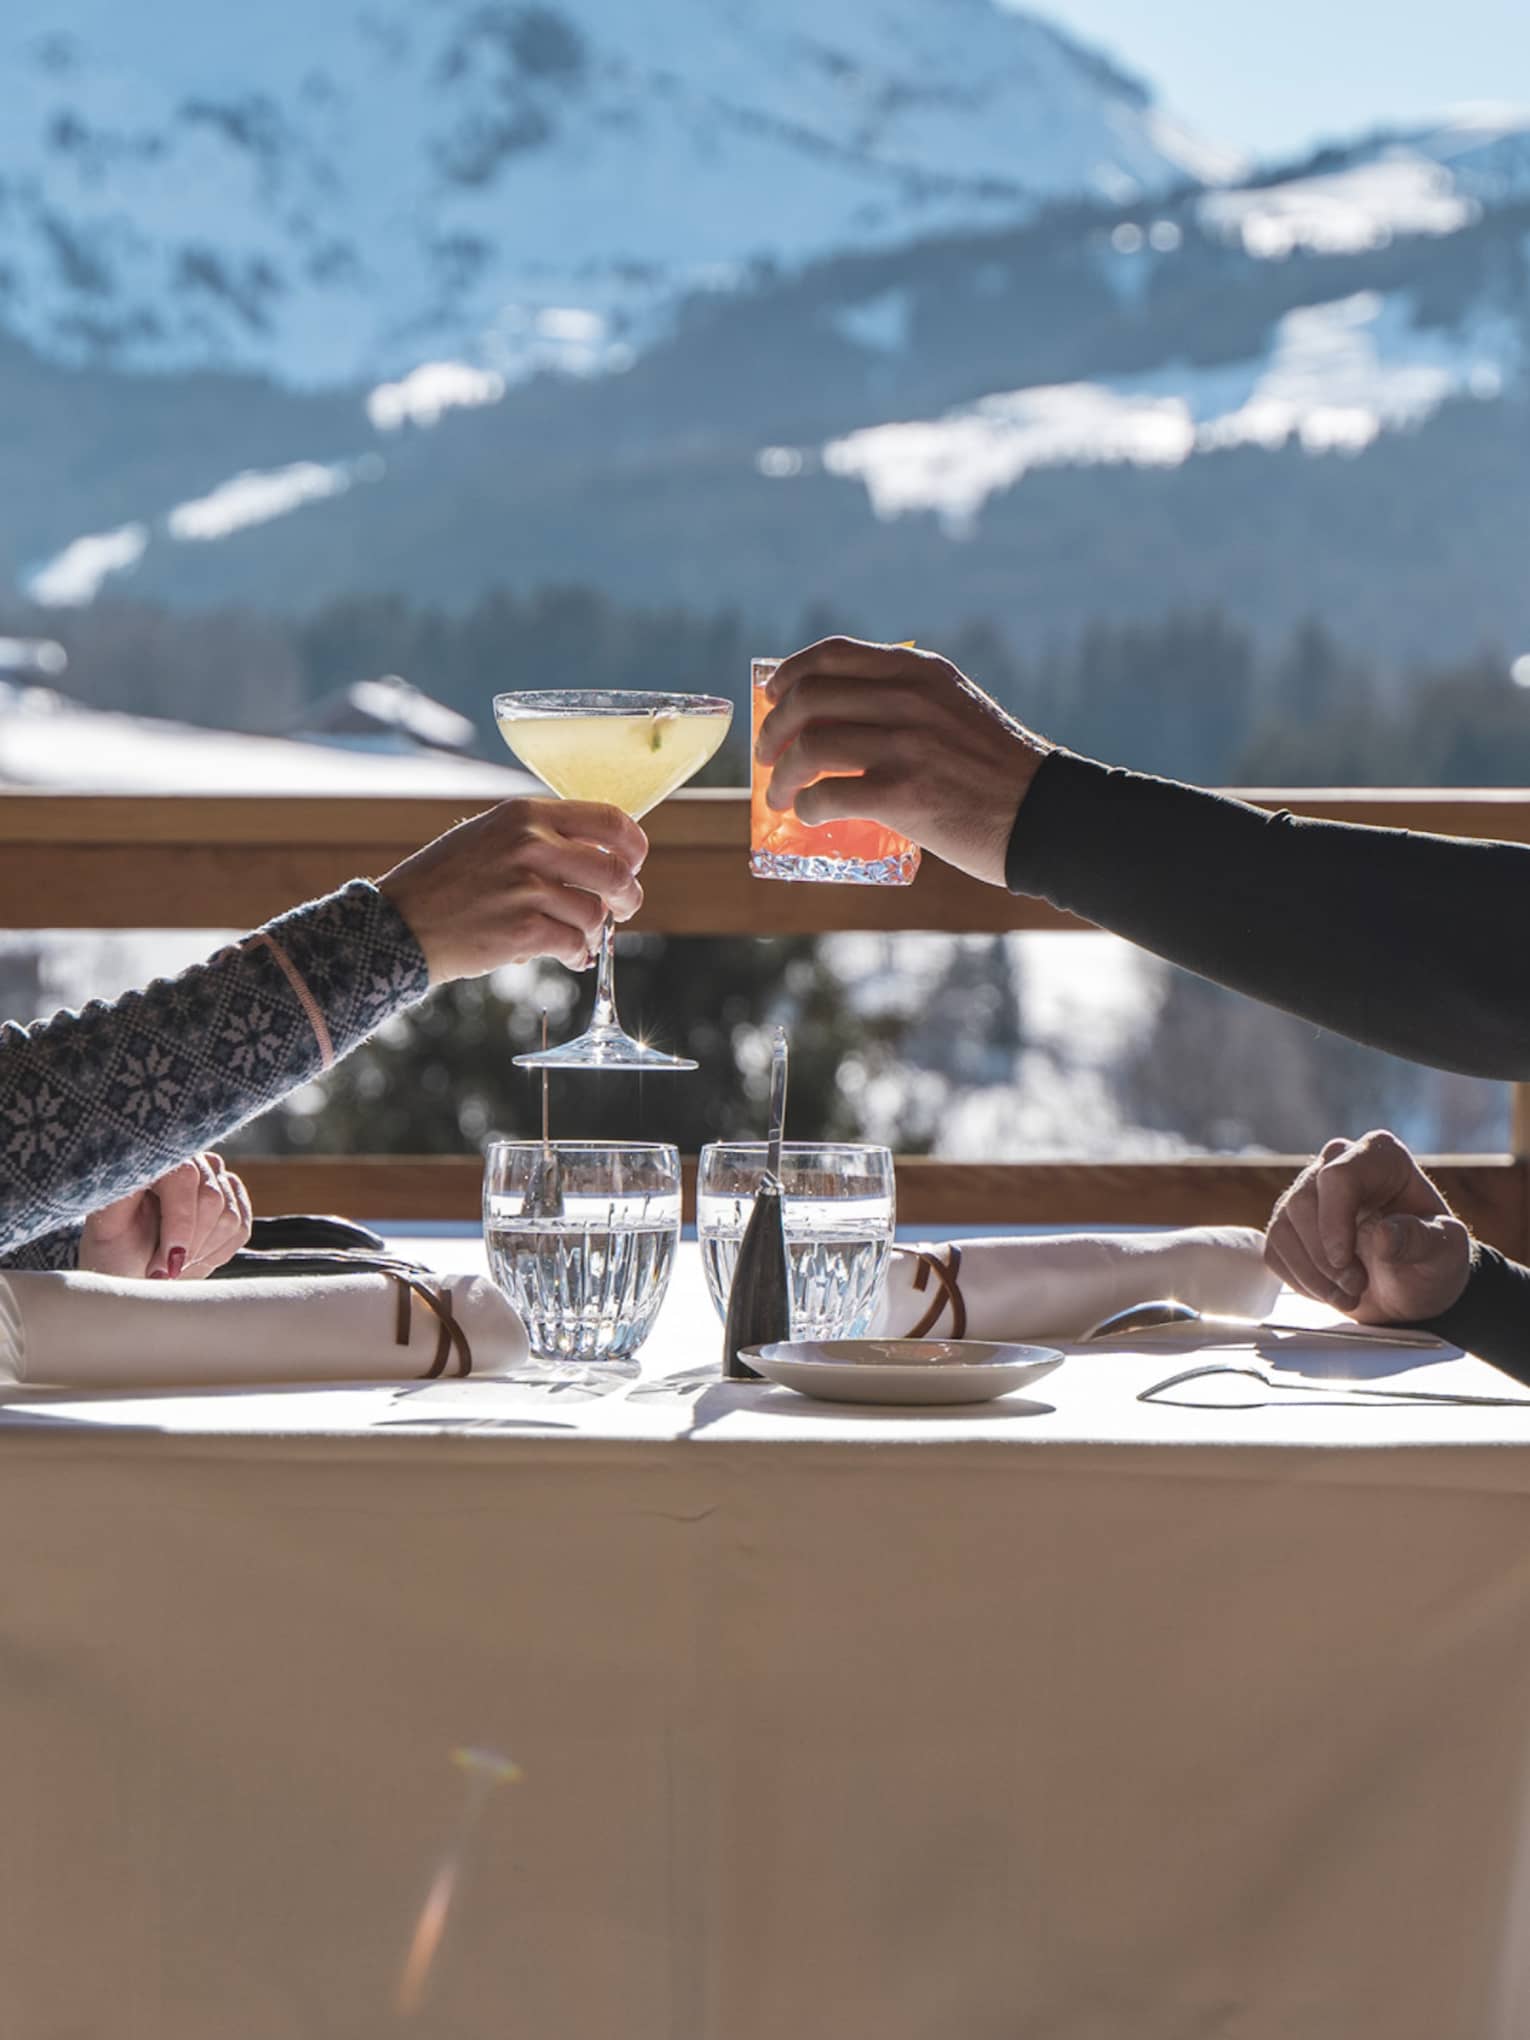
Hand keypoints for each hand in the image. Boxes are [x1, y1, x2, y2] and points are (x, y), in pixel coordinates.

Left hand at [79, 1152, 253, 1280]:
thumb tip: (138, 1178)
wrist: (132, 1268)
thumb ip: (121, 1197)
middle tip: (162, 1270)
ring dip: (200, 1251)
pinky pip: (241, 1229)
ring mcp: (217, 1178)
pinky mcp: (236, 1200)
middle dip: (188, 1245)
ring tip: (173, 1263)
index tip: (169, 1263)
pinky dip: (215, 1253)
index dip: (181, 1224)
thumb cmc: (114, 1249)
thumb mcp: (107, 1226)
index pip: (184, 1177)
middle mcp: (192, 1160)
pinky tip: (192, 1257)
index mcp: (157, 1157)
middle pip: (211, 1198)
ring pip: (229, 1217)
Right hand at [378, 798, 646, 983]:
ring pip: (595, 913)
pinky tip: (571, 956)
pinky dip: (579, 954)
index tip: (633, 864)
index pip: (610, 821)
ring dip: (595, 932)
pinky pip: (575, 944)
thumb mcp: (488, 837)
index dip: (633, 847)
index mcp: (525, 814)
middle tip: (624, 908)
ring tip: (580, 939)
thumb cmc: (443, 883)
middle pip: (616, 871)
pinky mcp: (523, 930)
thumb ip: (540, 838)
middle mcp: (529, 845)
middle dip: (628, 896)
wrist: (397, 924)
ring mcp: (527, 888)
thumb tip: (599, 856)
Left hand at [755, 637, 1050, 884]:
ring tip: (779, 797)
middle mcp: (909, 699)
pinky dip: (806, 808)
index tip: (773, 698)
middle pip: (808, 699)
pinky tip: (809, 816)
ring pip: (808, 748)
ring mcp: (905, 745)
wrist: (1045, 815)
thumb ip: (908, 701)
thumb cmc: (997, 771)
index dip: (789, 675)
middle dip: (772, 730)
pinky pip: (827, 795)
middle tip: (767, 757)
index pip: (833, 654)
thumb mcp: (957, 708)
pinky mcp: (903, 794)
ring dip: (780, 777)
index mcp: (919, 671)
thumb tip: (838, 719)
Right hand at [1265, 1129, 1472, 1324]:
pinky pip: (1274, 1251)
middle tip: (1356, 1286)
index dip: (1334, 1223)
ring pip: (1283, 1228)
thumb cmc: (1431, 1260)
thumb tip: (1385, 1234)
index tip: (1344, 1263)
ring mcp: (1307, 1192)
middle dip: (1325, 1257)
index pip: (1338, 1176)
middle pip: (1303, 1203)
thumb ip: (1422, 1240)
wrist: (1412, 1284)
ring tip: (1350, 1294)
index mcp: (1380, 1156)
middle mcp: (1338, 1163)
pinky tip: (1332, 1290)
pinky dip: (1301, 1281)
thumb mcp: (1445, 1253)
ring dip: (1313, 1274)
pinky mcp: (1288, 1223)